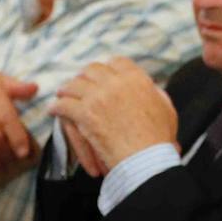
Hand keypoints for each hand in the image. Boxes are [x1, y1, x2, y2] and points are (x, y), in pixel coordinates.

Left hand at [48, 58, 177, 173]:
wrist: (146, 158)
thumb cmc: (159, 138)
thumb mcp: (166, 108)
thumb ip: (156, 93)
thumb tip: (150, 87)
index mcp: (137, 79)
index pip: (118, 62)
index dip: (108, 68)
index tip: (103, 75)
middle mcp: (116, 83)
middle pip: (93, 70)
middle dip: (85, 76)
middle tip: (80, 84)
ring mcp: (99, 97)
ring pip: (74, 85)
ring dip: (67, 90)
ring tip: (62, 94)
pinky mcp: (85, 114)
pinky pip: (63, 105)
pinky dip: (57, 107)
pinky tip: (54, 110)